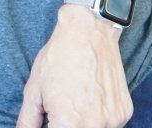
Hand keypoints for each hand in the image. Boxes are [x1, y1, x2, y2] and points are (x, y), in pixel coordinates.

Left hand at [16, 6, 131, 127]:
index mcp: (69, 123)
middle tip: (61, 111)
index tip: (51, 121)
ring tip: (76, 102)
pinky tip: (90, 99)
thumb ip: (28, 121)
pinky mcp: (124, 112)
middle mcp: (95, 125)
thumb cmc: (58, 58)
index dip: (52, 127)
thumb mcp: (34, 90)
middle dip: (66, 125)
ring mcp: (113, 120)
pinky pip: (110, 125)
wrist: (88, 33)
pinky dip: (98, 119)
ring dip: (83, 124)